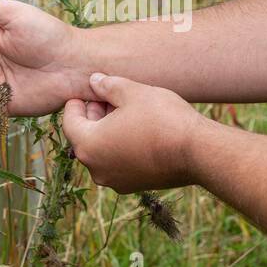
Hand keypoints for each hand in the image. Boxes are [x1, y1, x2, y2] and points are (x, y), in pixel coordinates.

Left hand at [62, 73, 210, 193]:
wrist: (197, 152)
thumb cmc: (162, 118)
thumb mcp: (133, 92)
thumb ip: (108, 85)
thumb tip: (94, 81)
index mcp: (88, 145)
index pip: (69, 121)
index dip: (76, 102)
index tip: (86, 90)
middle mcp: (96, 168)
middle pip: (85, 137)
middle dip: (94, 116)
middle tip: (108, 97)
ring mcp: (115, 180)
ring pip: (102, 151)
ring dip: (108, 131)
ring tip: (126, 112)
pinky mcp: (134, 185)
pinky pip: (118, 163)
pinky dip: (121, 147)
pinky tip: (138, 131)